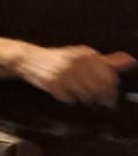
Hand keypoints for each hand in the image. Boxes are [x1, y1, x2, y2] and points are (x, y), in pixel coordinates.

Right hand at [12, 44, 133, 106]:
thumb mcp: (83, 56)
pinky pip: (68, 98)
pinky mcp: (52, 83)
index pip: (108, 74)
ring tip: (83, 96)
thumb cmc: (59, 59)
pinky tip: (66, 94)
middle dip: (103, 96)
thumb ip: (108, 60)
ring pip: (85, 94)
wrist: (28, 58)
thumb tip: (132, 60)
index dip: (112, 86)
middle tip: (104, 101)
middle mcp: (75, 62)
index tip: (112, 93)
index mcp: (85, 54)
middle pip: (98, 86)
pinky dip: (69, 99)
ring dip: (87, 98)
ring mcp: (63, 73)